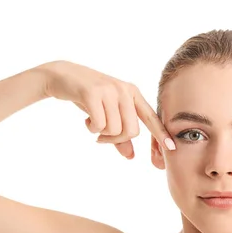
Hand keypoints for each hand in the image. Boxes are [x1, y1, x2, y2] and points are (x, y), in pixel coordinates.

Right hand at [38, 60, 175, 158]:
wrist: (60, 76)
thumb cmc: (87, 98)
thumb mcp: (106, 113)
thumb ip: (120, 135)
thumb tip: (130, 156)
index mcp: (132, 93)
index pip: (150, 117)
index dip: (160, 133)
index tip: (171, 148)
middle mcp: (124, 90)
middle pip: (131, 131)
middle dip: (115, 140)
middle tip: (101, 138)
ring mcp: (109, 90)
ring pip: (115, 130)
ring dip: (101, 133)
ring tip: (92, 123)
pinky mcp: (93, 93)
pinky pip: (99, 124)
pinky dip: (91, 128)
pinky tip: (85, 119)